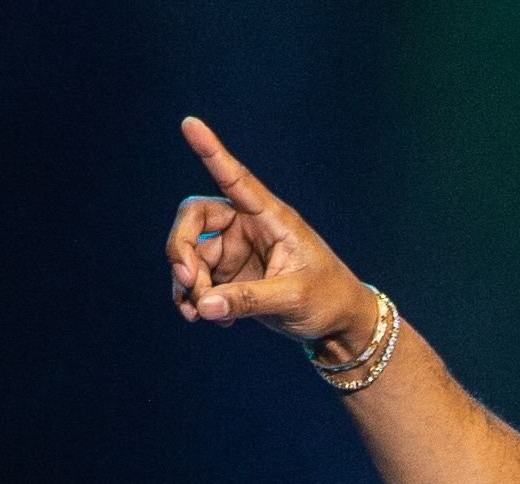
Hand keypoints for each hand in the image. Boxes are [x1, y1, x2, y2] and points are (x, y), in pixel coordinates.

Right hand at [163, 116, 378, 352]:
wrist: (338, 325)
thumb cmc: (328, 299)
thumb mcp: (292, 298)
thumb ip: (248, 301)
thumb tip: (203, 305)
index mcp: (272, 218)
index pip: (236, 178)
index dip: (211, 152)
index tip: (189, 123)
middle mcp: (248, 227)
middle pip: (194, 218)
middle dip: (181, 249)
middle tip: (189, 281)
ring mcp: (236, 251)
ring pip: (190, 255)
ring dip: (187, 283)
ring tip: (198, 314)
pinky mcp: (231, 276)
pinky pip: (198, 280)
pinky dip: (196, 299)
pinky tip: (211, 318)